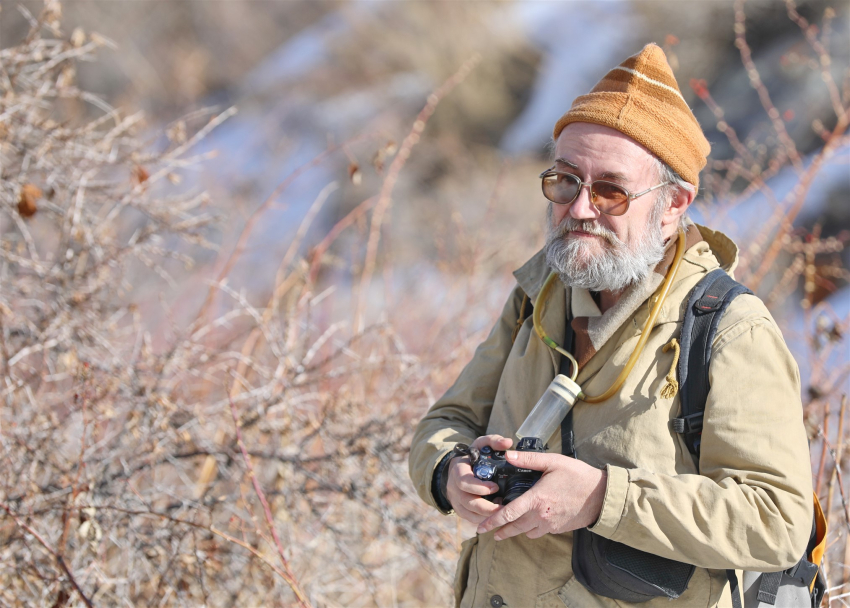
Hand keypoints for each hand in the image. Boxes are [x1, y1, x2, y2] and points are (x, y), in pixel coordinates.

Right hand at [446, 435, 512, 524]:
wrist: (458, 469)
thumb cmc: (472, 456)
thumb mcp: (480, 444)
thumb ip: (493, 441)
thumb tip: (508, 442)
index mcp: (458, 472)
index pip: (464, 483)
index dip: (480, 487)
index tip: (495, 487)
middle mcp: (455, 489)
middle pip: (469, 503)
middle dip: (488, 507)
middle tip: (505, 507)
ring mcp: (457, 501)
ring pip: (471, 514)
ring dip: (488, 516)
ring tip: (504, 511)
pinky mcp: (461, 510)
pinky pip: (472, 519)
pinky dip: (485, 519)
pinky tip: (498, 515)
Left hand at [476, 450, 606, 540]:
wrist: (601, 495)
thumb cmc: (578, 476)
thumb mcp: (553, 462)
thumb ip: (528, 460)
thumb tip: (508, 455)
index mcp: (536, 499)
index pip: (508, 514)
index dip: (493, 521)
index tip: (482, 525)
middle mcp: (541, 516)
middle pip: (514, 527)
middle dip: (498, 530)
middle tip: (485, 530)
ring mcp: (550, 525)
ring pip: (526, 532)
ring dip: (513, 531)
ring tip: (503, 528)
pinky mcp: (558, 529)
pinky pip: (539, 532)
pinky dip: (529, 530)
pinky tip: (526, 523)